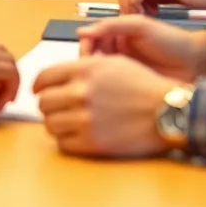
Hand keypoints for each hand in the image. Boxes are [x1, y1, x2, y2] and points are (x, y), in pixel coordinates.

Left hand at [34, 55, 181, 158]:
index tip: (39, 91)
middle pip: (43, 102)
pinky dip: (66, 140)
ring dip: (56, 124)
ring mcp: (85, 119)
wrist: (166, 111)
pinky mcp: (92, 142)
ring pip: (49, 124)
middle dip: (47, 105)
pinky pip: (63, 143)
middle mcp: (81, 92)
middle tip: (56, 109)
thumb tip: (59, 75)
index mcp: (85, 69)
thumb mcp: (113, 63)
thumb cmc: (144, 85)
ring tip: (68, 123)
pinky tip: (78, 135)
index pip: (44, 77)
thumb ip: (84, 65)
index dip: (39, 86)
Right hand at [76, 15, 205, 81]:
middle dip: (86, 63)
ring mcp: (123, 69)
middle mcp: (117, 51)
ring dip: (94, 77)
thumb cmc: (171, 40)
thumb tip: (83, 31)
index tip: (86, 53)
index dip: (85, 45)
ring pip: (98, 74)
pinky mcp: (129, 86)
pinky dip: (104, 89)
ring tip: (98, 81)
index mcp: (118, 34)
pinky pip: (110, 87)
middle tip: (89, 70)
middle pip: (90, 57)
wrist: (195, 62)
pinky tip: (107, 91)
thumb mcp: (141, 27)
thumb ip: (113, 25)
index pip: (91, 38)